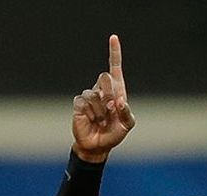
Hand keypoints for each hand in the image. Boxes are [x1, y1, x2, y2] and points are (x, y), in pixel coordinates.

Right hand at [71, 35, 134, 161]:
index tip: (114, 37)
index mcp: (116, 91)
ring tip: (101, 120)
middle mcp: (102, 89)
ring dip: (101, 111)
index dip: (114, 52)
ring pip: (95, 94)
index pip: (115, 67)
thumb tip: (120, 101)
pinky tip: (91, 120)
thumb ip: (127, 113)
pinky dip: (90, 114)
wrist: (98, 146)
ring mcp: (89, 95)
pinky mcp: (79, 103)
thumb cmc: (114, 134)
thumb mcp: (127, 126)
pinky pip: (84, 103)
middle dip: (109, 94)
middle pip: (104, 77)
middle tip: (110, 110)